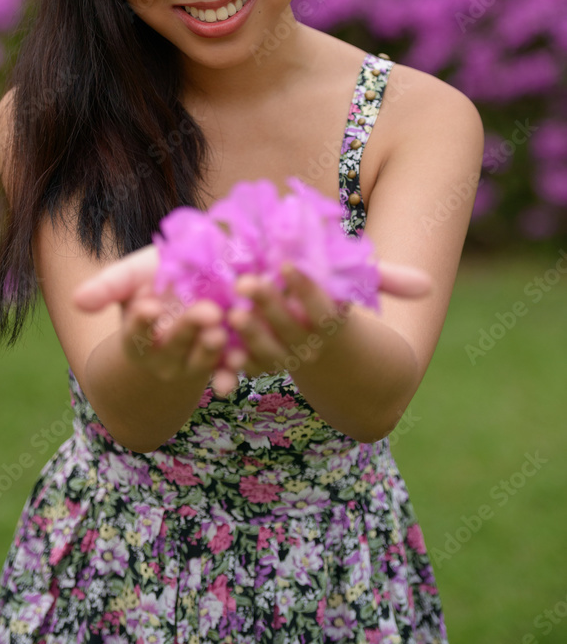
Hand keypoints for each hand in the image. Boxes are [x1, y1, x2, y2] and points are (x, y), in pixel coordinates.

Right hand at [72, 244, 244, 397]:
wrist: (199, 281)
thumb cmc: (158, 280)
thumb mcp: (133, 277)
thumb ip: (108, 286)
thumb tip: (77, 301)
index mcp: (139, 333)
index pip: (135, 331)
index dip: (142, 321)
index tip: (149, 307)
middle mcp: (164, 352)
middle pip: (173, 345)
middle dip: (186, 330)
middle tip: (204, 313)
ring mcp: (193, 360)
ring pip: (200, 361)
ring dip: (210, 352)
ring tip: (219, 334)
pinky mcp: (221, 361)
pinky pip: (226, 369)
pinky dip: (233, 368)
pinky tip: (242, 358)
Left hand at [225, 260, 431, 378]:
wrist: (347, 378)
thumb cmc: (350, 317)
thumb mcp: (369, 298)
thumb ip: (391, 285)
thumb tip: (429, 285)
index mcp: (335, 324)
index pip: (324, 307)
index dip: (306, 287)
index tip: (289, 265)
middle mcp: (312, 344)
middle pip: (289, 324)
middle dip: (268, 304)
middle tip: (246, 281)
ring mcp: (287, 357)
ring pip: (267, 349)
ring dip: (249, 334)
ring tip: (229, 314)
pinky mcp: (265, 365)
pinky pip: (248, 369)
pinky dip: (232, 364)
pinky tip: (214, 347)